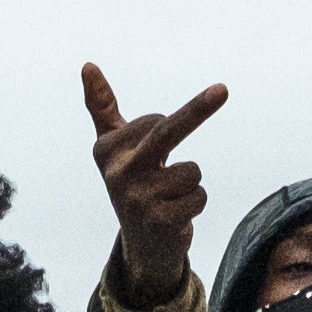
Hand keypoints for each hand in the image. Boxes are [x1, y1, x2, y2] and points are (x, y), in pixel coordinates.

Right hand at [81, 61, 228, 299]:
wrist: (142, 246)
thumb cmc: (132, 185)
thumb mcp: (113, 146)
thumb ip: (101, 107)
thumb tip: (87, 65)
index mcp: (106, 150)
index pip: (157, 121)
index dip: (168, 129)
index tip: (153, 149)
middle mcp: (118, 174)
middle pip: (167, 132)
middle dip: (198, 109)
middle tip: (223, 89)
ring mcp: (138, 199)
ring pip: (192, 171)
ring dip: (190, 185)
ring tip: (169, 199)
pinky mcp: (160, 222)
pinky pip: (199, 195)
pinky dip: (195, 204)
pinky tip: (176, 216)